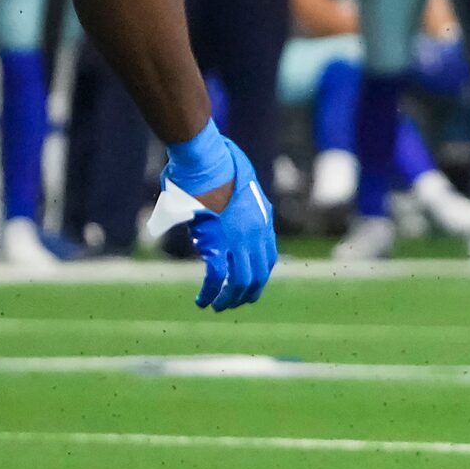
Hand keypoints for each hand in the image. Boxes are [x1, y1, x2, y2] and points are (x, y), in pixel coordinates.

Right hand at [160, 127, 277, 310]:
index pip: (268, 259)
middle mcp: (255, 234)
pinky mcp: (217, 243)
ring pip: (239, 282)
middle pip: (258, 275)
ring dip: (228, 299)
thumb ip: (236, 208)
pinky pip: (216, 278)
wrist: (208, 161)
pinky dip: (210, 293)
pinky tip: (202, 301)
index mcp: (262, 221)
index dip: (259, 278)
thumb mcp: (238, 190)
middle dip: (245, 294)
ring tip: (216, 307)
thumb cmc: (217, 169)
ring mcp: (238, 240)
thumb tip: (221, 216)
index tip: (248, 288)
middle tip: (231, 304)